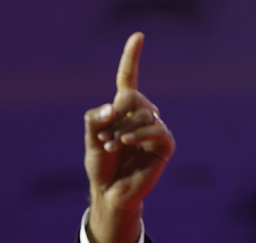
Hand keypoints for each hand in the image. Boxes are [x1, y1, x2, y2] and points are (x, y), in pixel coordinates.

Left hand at [84, 32, 175, 242]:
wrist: (109, 192)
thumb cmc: (100, 165)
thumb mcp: (91, 140)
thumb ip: (96, 120)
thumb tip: (113, 106)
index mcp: (123, 110)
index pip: (129, 79)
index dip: (132, 58)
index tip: (138, 36)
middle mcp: (142, 116)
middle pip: (132, 98)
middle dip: (115, 116)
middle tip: (104, 139)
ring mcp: (155, 130)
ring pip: (144, 114)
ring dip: (123, 129)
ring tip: (111, 146)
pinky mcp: (164, 145)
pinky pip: (157, 130)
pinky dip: (139, 133)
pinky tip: (125, 141)